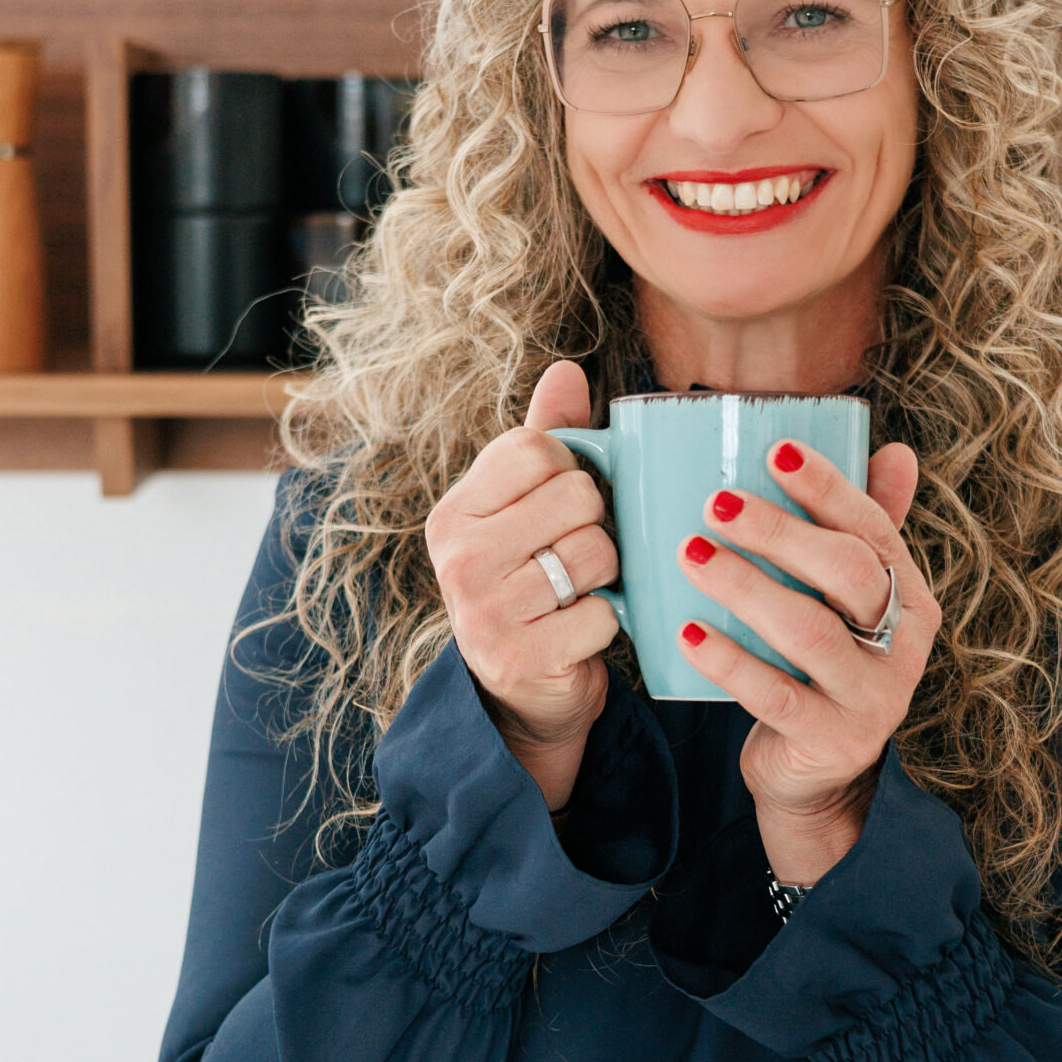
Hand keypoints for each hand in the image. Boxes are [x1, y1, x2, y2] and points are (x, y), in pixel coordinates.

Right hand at [423, 360, 620, 810]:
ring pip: (594, 553)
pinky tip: (579, 631)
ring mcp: (482, 609)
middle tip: (576, 556)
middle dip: (597, 526)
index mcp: (454, 511)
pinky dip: (606, 624)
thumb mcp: (529, 509)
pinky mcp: (517, 657)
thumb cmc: (531, 583)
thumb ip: (547, 439)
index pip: (536, 448)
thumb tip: (567, 370)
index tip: (562, 506)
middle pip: (577, 497)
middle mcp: (456, 556)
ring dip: (606, 576)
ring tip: (579, 591)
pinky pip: (600, 614)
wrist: (521, 692)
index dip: (572, 472)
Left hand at [672, 436, 938, 884]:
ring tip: (690, 554)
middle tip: (715, 502)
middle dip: (780, 531)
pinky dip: (729, 662)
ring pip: (810, 631)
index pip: (875, 528)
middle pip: (847, 572)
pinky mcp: (834, 741)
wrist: (817, 778)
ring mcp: (874, 696)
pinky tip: (687, 632)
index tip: (775, 451)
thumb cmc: (819, 670)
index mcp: (909, 595)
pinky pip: (776, 696)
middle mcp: (904, 644)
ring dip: (746, 587)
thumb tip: (895, 450)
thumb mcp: (845, 605)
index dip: (828, 487)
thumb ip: (861, 533)